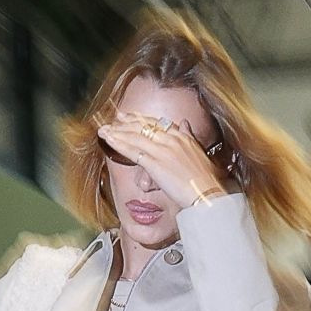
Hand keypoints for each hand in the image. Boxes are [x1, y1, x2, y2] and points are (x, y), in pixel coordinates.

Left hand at [95, 113, 230, 212]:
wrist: (207, 194)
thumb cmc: (206, 180)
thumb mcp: (199, 152)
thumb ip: (189, 136)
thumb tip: (185, 123)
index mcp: (182, 136)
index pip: (156, 123)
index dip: (140, 119)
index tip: (128, 116)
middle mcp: (171, 139)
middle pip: (143, 126)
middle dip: (125, 123)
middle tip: (112, 120)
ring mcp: (162, 150)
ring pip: (135, 136)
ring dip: (117, 132)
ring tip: (104, 131)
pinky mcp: (155, 163)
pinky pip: (133, 151)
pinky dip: (118, 144)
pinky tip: (109, 140)